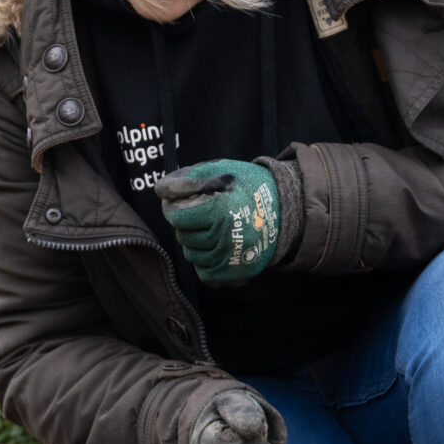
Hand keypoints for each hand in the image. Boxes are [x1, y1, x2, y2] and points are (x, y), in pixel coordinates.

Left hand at [154, 159, 281, 284]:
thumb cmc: (246, 186)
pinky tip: (218, 246)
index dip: (175, 206)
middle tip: (206, 214)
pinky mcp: (237, 273)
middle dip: (188, 224)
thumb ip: (186, 178)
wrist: (284, 209)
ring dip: (197, 242)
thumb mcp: (218, 170)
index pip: (175, 216)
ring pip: (192, 255)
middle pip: (183, 236)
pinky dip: (206, 261)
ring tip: (215, 228)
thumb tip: (159, 190)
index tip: (186, 202)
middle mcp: (226, 238)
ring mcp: (232, 258)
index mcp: (220, 210)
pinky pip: (204, 273)